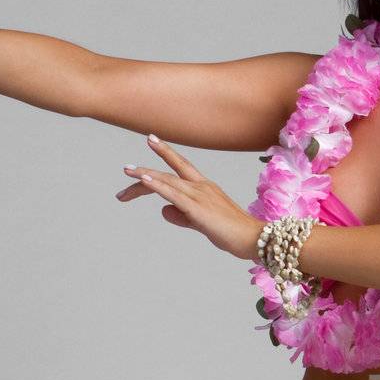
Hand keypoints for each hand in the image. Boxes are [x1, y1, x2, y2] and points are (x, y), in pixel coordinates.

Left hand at [115, 134, 263, 257]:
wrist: (253, 238)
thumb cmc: (233, 233)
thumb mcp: (202, 224)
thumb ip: (182, 216)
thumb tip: (163, 210)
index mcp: (205, 188)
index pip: (181, 167)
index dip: (166, 153)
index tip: (151, 140)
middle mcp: (202, 187)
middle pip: (169, 174)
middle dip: (146, 171)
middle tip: (125, 169)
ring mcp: (200, 195)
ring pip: (168, 181)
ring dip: (145, 176)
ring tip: (127, 172)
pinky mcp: (197, 208)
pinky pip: (173, 194)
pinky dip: (157, 185)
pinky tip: (143, 180)